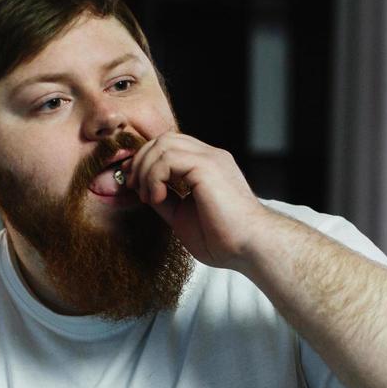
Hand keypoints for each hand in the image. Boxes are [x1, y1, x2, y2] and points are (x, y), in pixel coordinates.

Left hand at [125, 132, 278, 268]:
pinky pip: (167, 157)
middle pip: (163, 140)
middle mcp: (210, 157)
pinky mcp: (208, 166)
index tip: (135, 187)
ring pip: (163, 144)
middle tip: (135, 189)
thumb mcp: (183, 217)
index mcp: (207, 167)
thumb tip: (144, 191)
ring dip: (146, 169)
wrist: (251, 248)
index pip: (170, 147)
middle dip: (141, 162)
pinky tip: (157, 198)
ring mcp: (211, 159)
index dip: (146, 162)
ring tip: (148, 197)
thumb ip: (166, 200)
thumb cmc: (225, 240)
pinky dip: (154, 176)